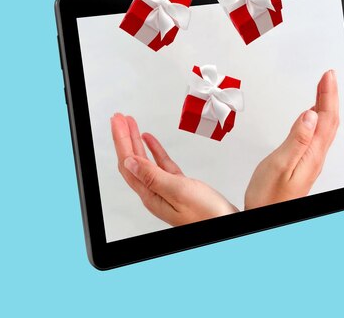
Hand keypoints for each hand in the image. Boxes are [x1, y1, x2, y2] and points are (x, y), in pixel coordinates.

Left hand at [111, 113, 238, 225]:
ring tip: (130, 124)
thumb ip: (153, 176)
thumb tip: (130, 162)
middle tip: (119, 118)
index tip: (117, 121)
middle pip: (133, 159)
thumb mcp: (178, 191)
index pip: (128, 162)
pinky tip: (149, 140)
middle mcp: (154, 192)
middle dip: (124, 137)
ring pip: (145, 159)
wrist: (227, 225)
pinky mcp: (179, 185)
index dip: (121, 139)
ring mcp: (166, 188)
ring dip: (136, 140)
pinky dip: (154, 149)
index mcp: (151, 194)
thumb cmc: (207, 215)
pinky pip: (160, 163)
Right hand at [244, 70, 338, 208]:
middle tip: (328, 76)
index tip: (328, 75)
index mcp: (312, 154)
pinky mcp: (304, 162)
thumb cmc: (269, 197)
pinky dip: (318, 117)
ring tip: (324, 88)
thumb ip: (296, 139)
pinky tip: (313, 114)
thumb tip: (310, 115)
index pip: (326, 118)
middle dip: (330, 95)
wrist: (265, 217)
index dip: (328, 94)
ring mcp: (311, 160)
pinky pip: (317, 134)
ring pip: (325, 127)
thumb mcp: (280, 165)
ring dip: (326, 105)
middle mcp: (315, 156)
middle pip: (329, 120)